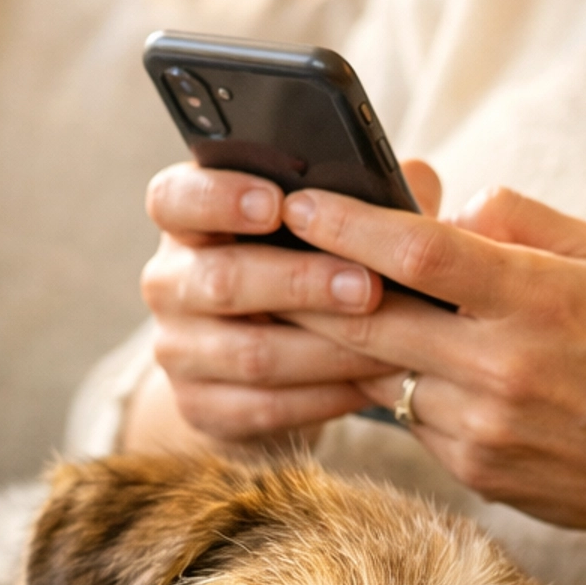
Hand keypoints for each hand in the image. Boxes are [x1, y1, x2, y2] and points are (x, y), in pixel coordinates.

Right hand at [132, 161, 423, 448]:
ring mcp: (177, 348)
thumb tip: (416, 178)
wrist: (269, 365)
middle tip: (367, 285)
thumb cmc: (308, 270)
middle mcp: (169, 281)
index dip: (219, 198)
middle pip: (220, 279)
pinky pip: (262, 405)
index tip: (278, 204)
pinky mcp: (199, 406)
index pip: (174, 198)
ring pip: (247, 351)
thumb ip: (366, 195)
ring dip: (324, 349)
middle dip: (300, 282)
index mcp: (189, 219)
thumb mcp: (329, 226)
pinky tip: (367, 387)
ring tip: (387, 344)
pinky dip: (322, 397)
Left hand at [281, 182, 585, 584]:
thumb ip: (521, 222)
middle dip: (307, 285)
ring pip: (380, 373)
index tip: (300, 202)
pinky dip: (395, 385)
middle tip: (260, 252)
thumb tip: (445, 208)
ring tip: (299, 303)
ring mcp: (482, 427)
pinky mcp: (473, 471)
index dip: (351, 226)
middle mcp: (502, 367)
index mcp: (538, 300)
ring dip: (340, 341)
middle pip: (372, 321)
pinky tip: (392, 362)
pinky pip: (409, 416)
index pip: (422, 256)